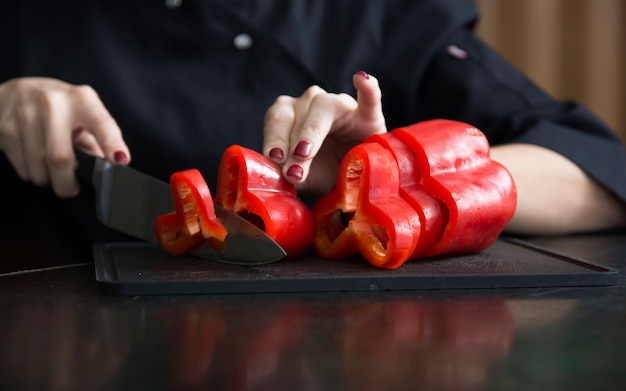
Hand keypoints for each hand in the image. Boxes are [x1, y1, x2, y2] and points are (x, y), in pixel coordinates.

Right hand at [0, 77, 129, 196]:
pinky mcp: (4, 127)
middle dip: (67, 184)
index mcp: (81, 100)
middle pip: (60, 158)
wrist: (16, 91)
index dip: (111, 144)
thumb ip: (99, 139)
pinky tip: (35, 161)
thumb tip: (111, 166)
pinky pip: (22, 168)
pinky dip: (32, 174)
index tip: (120, 161)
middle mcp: (52, 103)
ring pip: (38, 169)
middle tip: (71, 189)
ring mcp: (24, 113)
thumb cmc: (59, 108)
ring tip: (52, 172)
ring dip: (48, 180)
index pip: (101, 123)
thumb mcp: (84, 114)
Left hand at [262, 71, 385, 194]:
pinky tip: (361, 79)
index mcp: (291, 115)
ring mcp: (342, 106)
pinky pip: (370, 98)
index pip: (277, 118)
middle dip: (290, 141)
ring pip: (324, 105)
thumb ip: (283, 173)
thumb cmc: (323, 174)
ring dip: (311, 130)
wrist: (355, 181)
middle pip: (297, 110)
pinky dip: (367, 87)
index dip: (273, 137)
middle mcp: (313, 104)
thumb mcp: (299, 177)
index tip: (273, 159)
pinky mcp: (370, 115)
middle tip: (291, 170)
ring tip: (304, 153)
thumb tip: (269, 175)